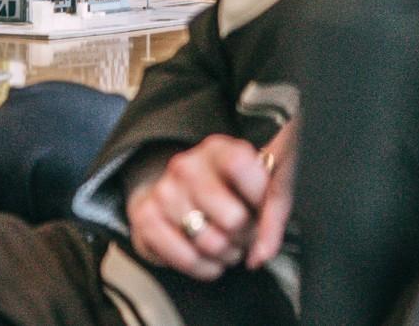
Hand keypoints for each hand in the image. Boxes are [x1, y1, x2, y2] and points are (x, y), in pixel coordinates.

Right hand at [124, 124, 293, 279]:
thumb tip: (263, 252)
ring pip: (211, 243)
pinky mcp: (146, 218)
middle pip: (232, 217)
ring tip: (225, 243)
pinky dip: (205, 267)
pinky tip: (207, 257)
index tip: (261, 206)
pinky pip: (188, 260)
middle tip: (242, 231)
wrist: (175, 200)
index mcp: (217, 149)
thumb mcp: (256, 190)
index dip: (259, 195)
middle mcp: (186, 166)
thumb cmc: (225, 196)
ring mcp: (163, 192)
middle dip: (245, 235)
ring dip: (226, 253)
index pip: (240, 165)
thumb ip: (273, 212)